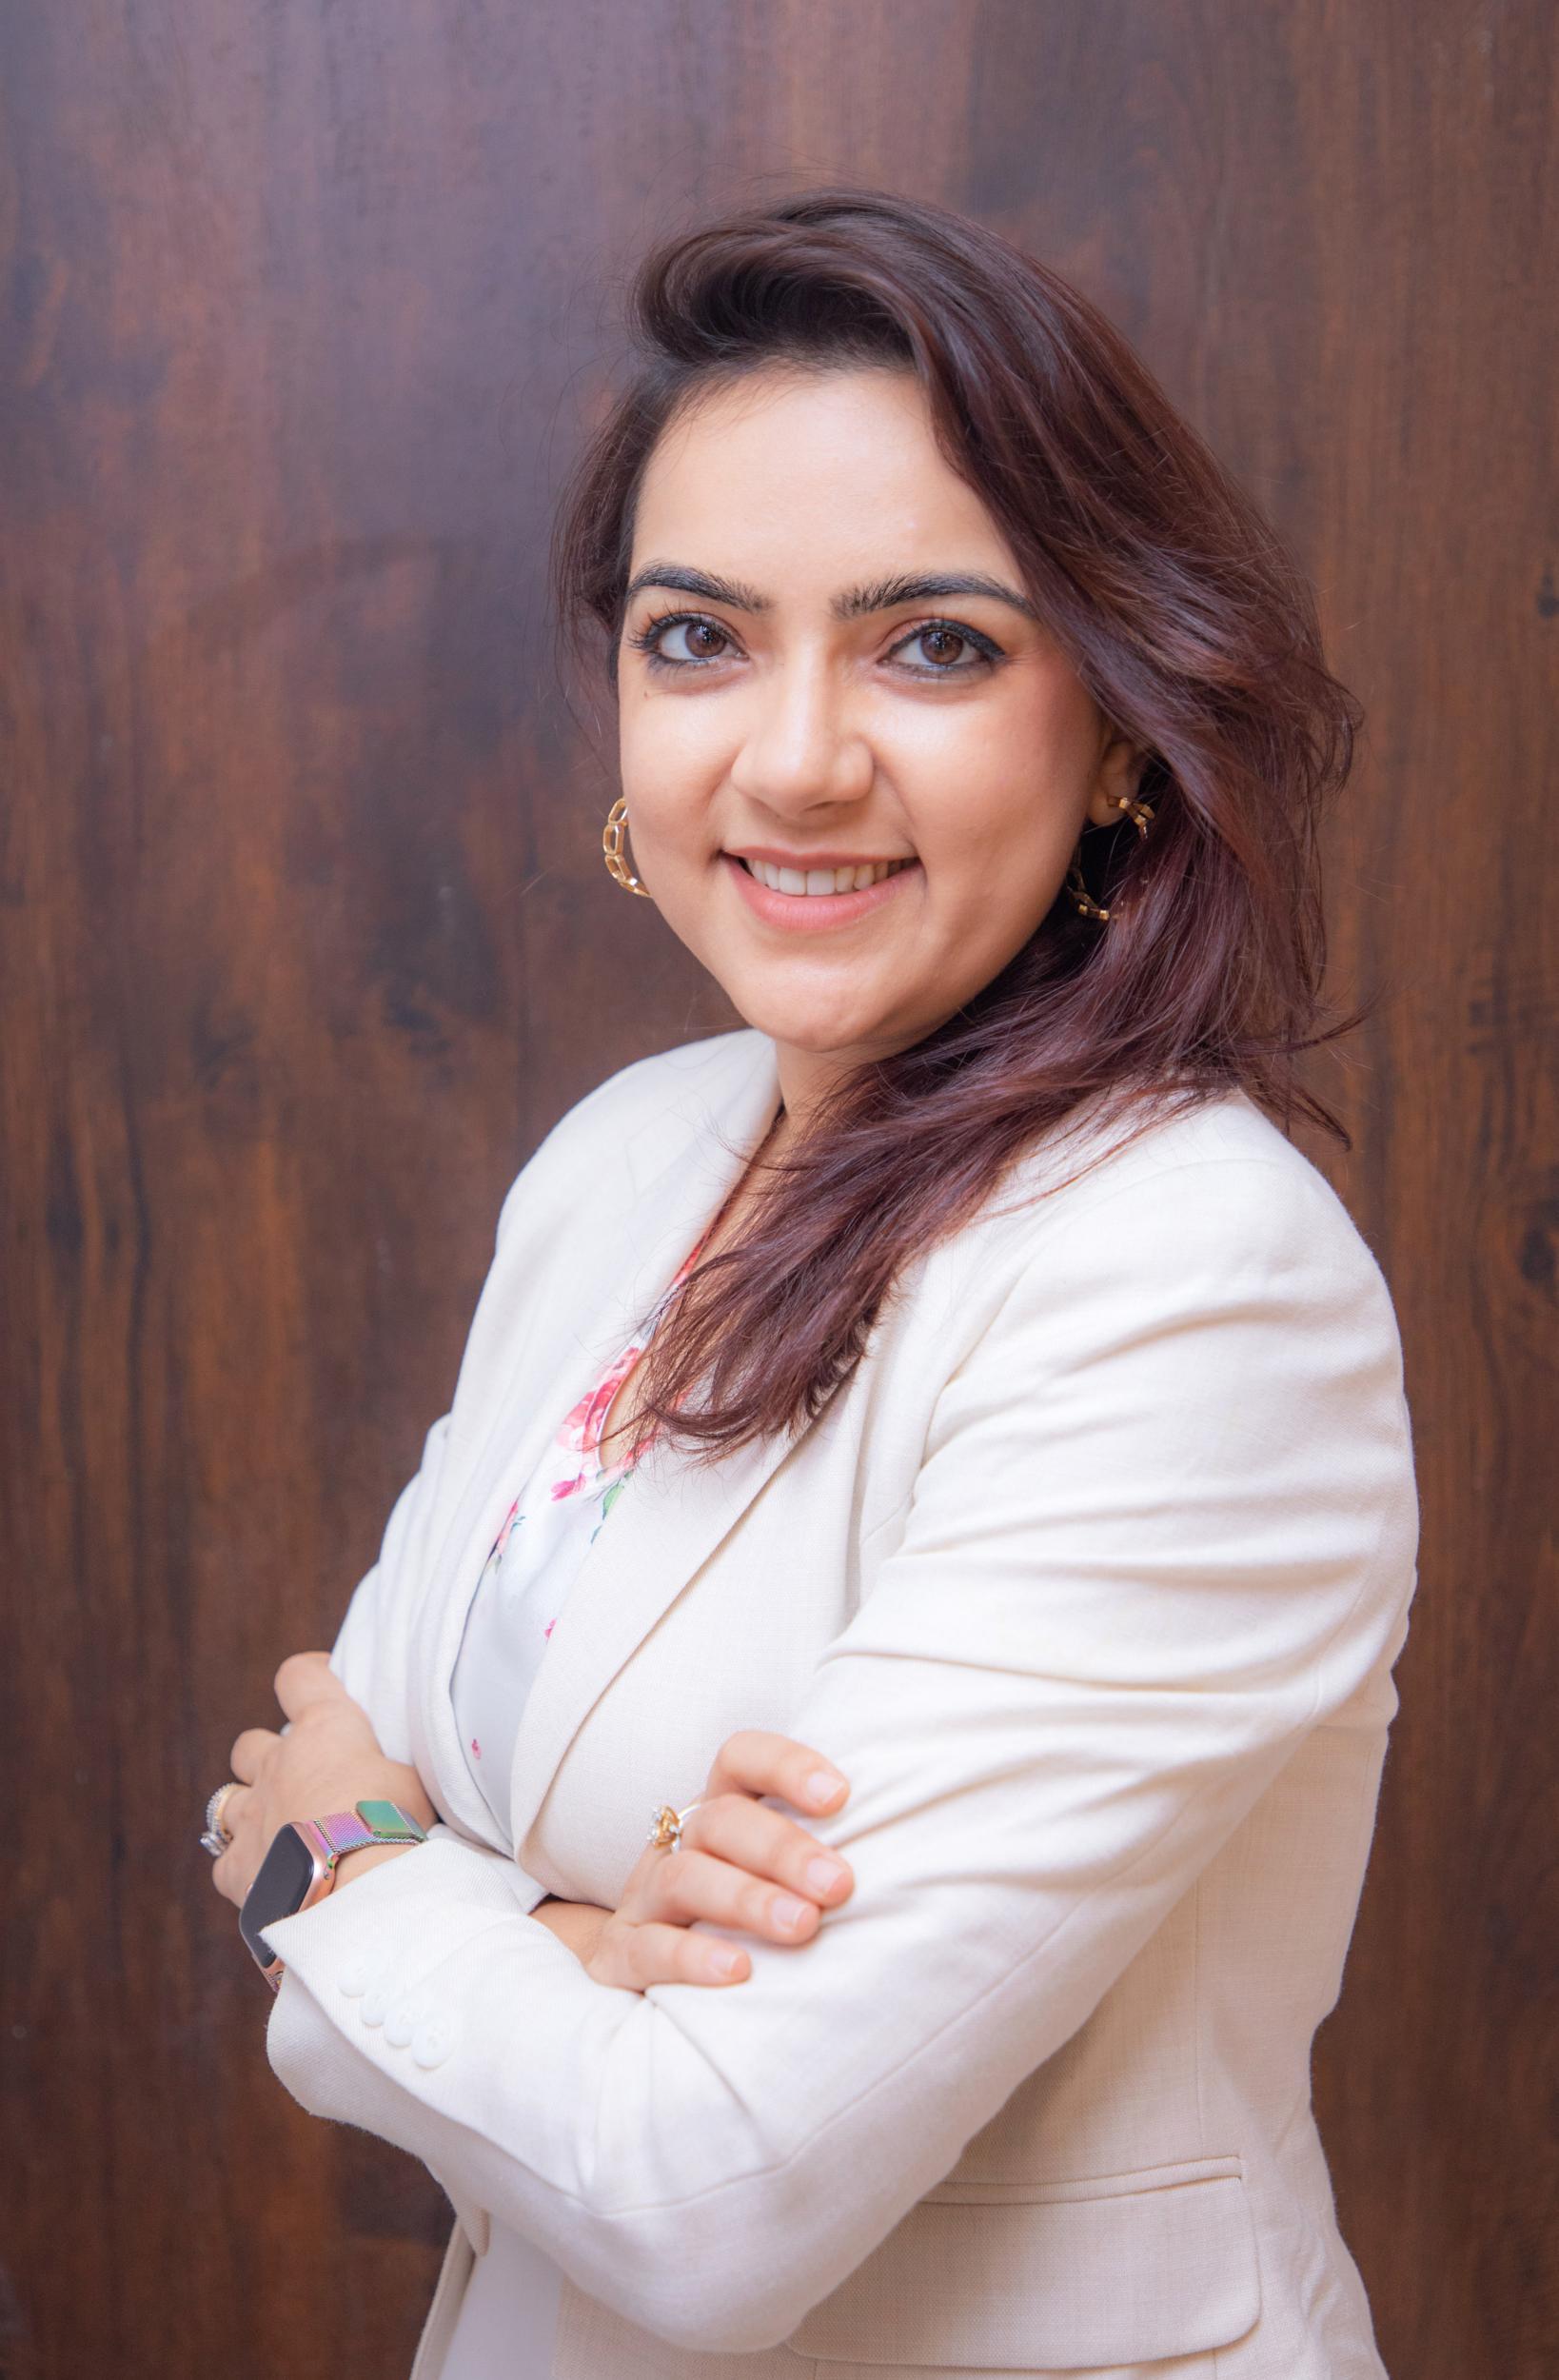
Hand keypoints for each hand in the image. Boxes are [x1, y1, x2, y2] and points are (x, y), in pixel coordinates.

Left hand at [210, 1652, 437, 1907]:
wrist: (353, 1886)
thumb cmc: (391, 1824)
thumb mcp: (409, 1782)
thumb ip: (383, 1772)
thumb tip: (384, 1780)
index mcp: (323, 1731)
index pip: (299, 1677)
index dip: (308, 1675)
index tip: (322, 1680)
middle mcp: (277, 1765)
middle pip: (249, 1744)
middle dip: (267, 1757)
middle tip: (300, 1778)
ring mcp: (250, 1815)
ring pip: (227, 1801)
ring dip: (250, 1811)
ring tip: (280, 1831)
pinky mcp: (237, 1866)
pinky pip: (228, 1863)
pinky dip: (246, 1869)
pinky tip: (269, 1881)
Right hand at [532, 1730, 852, 1989]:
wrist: (636, 1970)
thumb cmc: (736, 1915)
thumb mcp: (774, 1876)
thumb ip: (828, 1857)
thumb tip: (935, 1859)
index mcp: (720, 1812)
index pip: (740, 1757)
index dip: (787, 1766)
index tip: (841, 1796)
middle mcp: (678, 1845)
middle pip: (721, 1821)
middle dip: (784, 1848)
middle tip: (840, 1885)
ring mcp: (644, 1900)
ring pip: (685, 1876)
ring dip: (747, 1898)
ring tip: (802, 1927)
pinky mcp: (621, 1958)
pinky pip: (647, 1950)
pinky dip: (691, 1958)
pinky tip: (738, 1972)